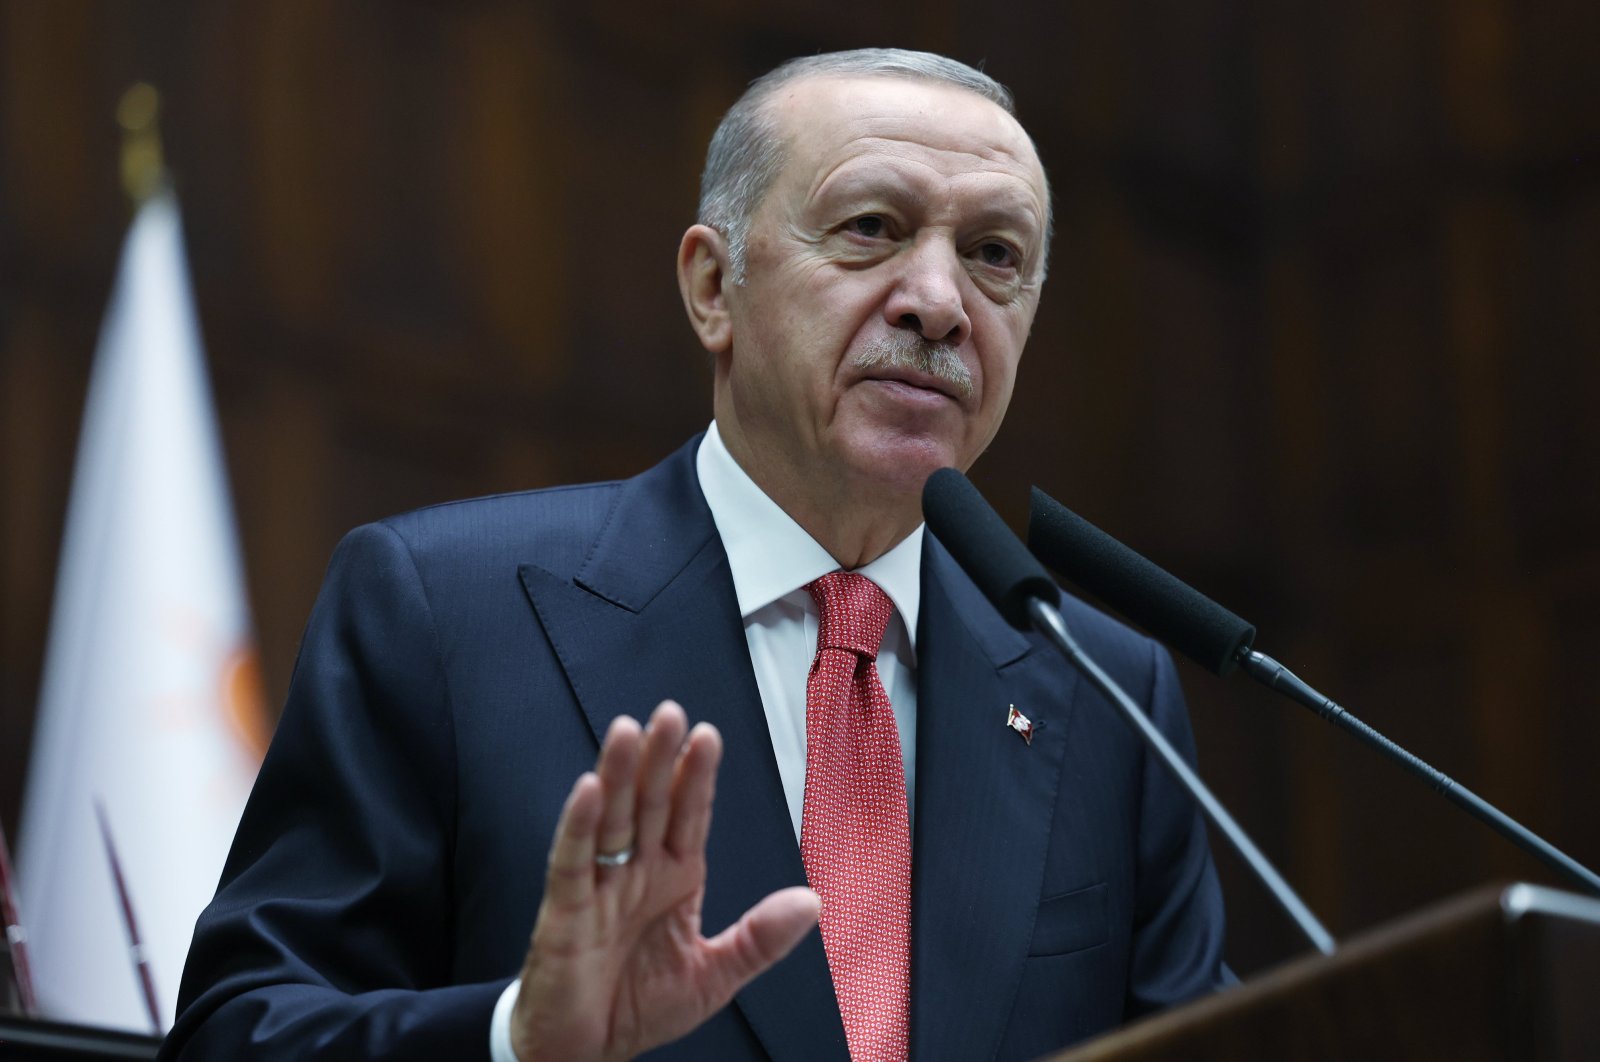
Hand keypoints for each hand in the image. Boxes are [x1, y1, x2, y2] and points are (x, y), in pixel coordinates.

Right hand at [510, 701, 819, 1061]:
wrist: (584, 1052)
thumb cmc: (640, 1008)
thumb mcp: (715, 975)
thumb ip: (759, 938)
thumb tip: (811, 902)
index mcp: (674, 877)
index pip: (688, 815)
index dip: (696, 777)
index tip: (709, 736)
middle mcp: (636, 871)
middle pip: (648, 803)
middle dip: (658, 758)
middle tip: (670, 713)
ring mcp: (599, 886)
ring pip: (610, 819)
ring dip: (616, 774)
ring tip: (626, 731)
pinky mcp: (564, 910)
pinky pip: (570, 861)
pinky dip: (577, 825)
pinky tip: (587, 791)